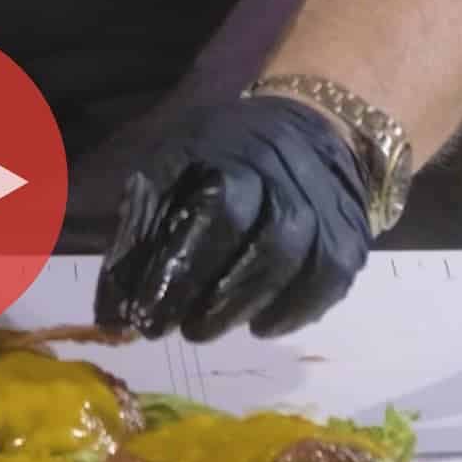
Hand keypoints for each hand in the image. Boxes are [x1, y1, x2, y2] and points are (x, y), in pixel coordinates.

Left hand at [94, 95, 371, 340]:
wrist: (314, 132)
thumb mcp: (169, 172)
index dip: (177, 269)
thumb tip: (110, 317)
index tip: (140, 315)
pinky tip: (257, 326)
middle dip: (209, 296)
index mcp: (237, 153)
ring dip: (241, 308)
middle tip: (168, 329)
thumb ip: (138, 236)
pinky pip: (327, 285)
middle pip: (264, 244)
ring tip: (200, 330)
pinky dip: (290, 314)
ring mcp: (327, 208)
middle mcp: (291, 178)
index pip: (214, 213)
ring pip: (296, 266)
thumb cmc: (221, 160)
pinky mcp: (351, 239)